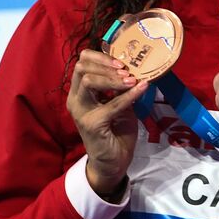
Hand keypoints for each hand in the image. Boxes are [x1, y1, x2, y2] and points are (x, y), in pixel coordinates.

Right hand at [67, 49, 148, 199]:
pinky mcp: (92, 124)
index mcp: (80, 92)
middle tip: (126, 70)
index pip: (81, 63)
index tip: (121, 60)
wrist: (113, 162)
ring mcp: (81, 112)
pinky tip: (142, 88)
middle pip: (81, 67)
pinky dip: (129, 95)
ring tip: (132, 80)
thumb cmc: (116, 131)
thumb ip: (120, 87)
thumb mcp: (119, 103)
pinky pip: (111, 104)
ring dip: (113, 78)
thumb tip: (133, 67)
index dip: (100, 57)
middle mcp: (76, 100)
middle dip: (105, 64)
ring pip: (88, 81)